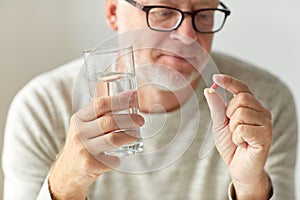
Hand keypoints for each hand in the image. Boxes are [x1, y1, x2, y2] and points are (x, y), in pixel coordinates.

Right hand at [49, 90, 143, 198]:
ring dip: (129, 136)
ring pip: (113, 139)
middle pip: (109, 121)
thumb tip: (129, 101)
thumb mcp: (84, 126)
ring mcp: (84, 148)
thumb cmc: (82, 144)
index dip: (120, 99)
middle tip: (141, 120)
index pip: (100, 104)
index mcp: (78, 119)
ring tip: (136, 135)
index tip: (134, 97)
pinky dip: (119, 158)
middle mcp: (79, 132)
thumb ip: (99, 115)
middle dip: (130, 119)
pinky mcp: (89, 164)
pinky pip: (112, 159)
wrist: (67, 172)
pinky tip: (119, 157)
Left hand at [204, 74, 271, 198]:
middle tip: (232, 128)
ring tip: (238, 138)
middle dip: (229, 114)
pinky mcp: (265, 137)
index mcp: (251, 107)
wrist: (238, 167)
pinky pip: (242, 129)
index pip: (242, 88)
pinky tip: (242, 144)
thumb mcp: (219, 124)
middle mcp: (262, 113)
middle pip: (241, 99)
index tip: (215, 77)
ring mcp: (266, 124)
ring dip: (233, 128)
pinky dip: (236, 138)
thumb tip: (209, 90)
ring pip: (241, 113)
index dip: (229, 82)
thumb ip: (217, 108)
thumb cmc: (231, 145)